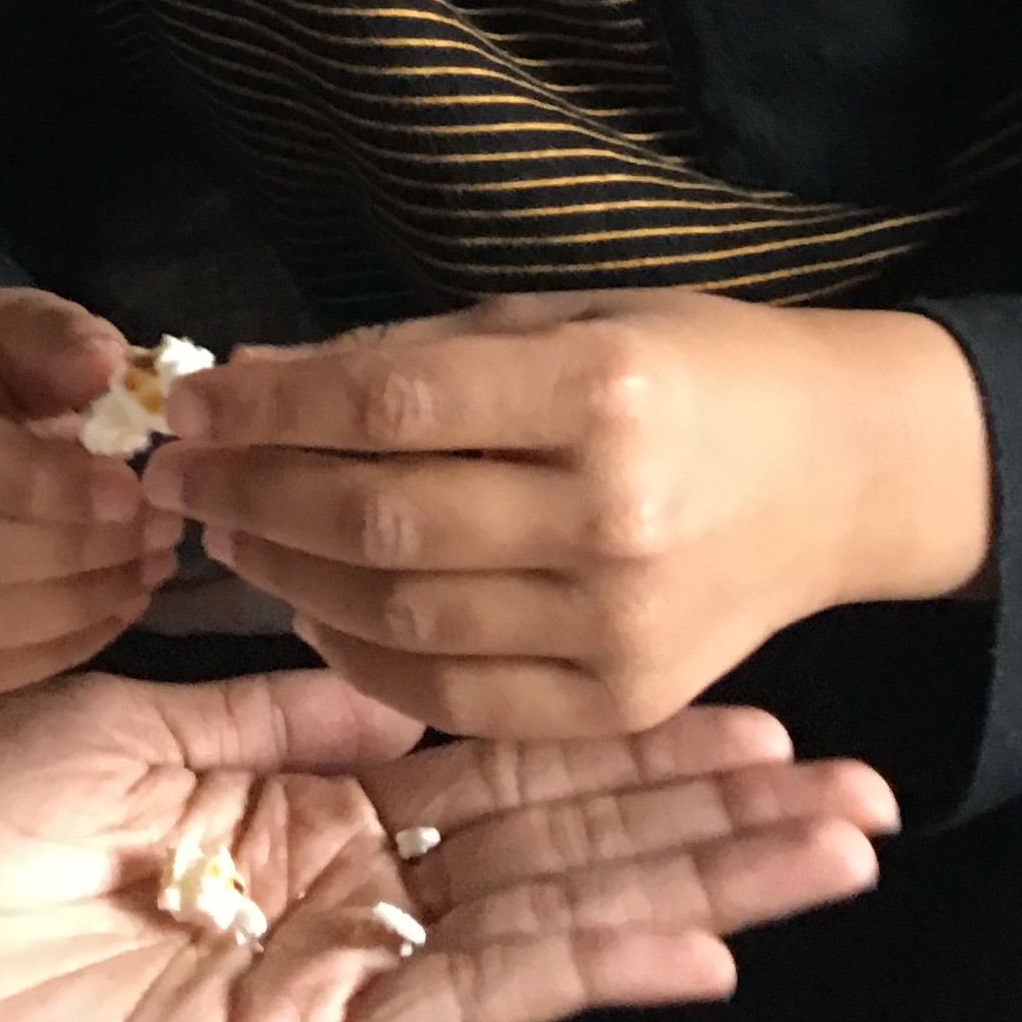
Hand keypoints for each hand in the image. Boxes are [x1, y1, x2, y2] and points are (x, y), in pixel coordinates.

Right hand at [0, 270, 175, 692]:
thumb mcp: (19, 317)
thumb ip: (64, 339)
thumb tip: (117, 377)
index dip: (37, 481)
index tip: (129, 491)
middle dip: (62, 552)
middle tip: (155, 536)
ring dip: (59, 612)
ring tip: (141, 574)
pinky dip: (33, 657)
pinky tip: (102, 614)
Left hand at [0, 668, 896, 1021]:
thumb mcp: (122, 714)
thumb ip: (270, 706)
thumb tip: (397, 673)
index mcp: (297, 798)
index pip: (498, 758)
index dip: (622, 734)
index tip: (749, 702)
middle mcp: (344, 888)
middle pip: (562, 838)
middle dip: (710, 813)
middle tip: (862, 787)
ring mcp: (338, 974)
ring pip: (550, 919)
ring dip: (695, 886)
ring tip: (833, 855)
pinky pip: (468, 1002)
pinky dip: (586, 970)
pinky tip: (699, 949)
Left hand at [139, 290, 995, 737]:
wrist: (840, 472)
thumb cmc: (691, 367)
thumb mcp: (562, 318)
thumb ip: (408, 353)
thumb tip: (247, 379)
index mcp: (603, 389)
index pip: (391, 402)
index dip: (270, 407)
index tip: (190, 402)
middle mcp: (613, 515)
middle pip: (381, 517)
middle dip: (256, 493)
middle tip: (181, 476)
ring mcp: (619, 625)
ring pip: (400, 615)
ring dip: (289, 573)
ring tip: (232, 531)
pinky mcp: (619, 703)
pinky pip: (452, 694)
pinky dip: (361, 654)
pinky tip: (314, 604)